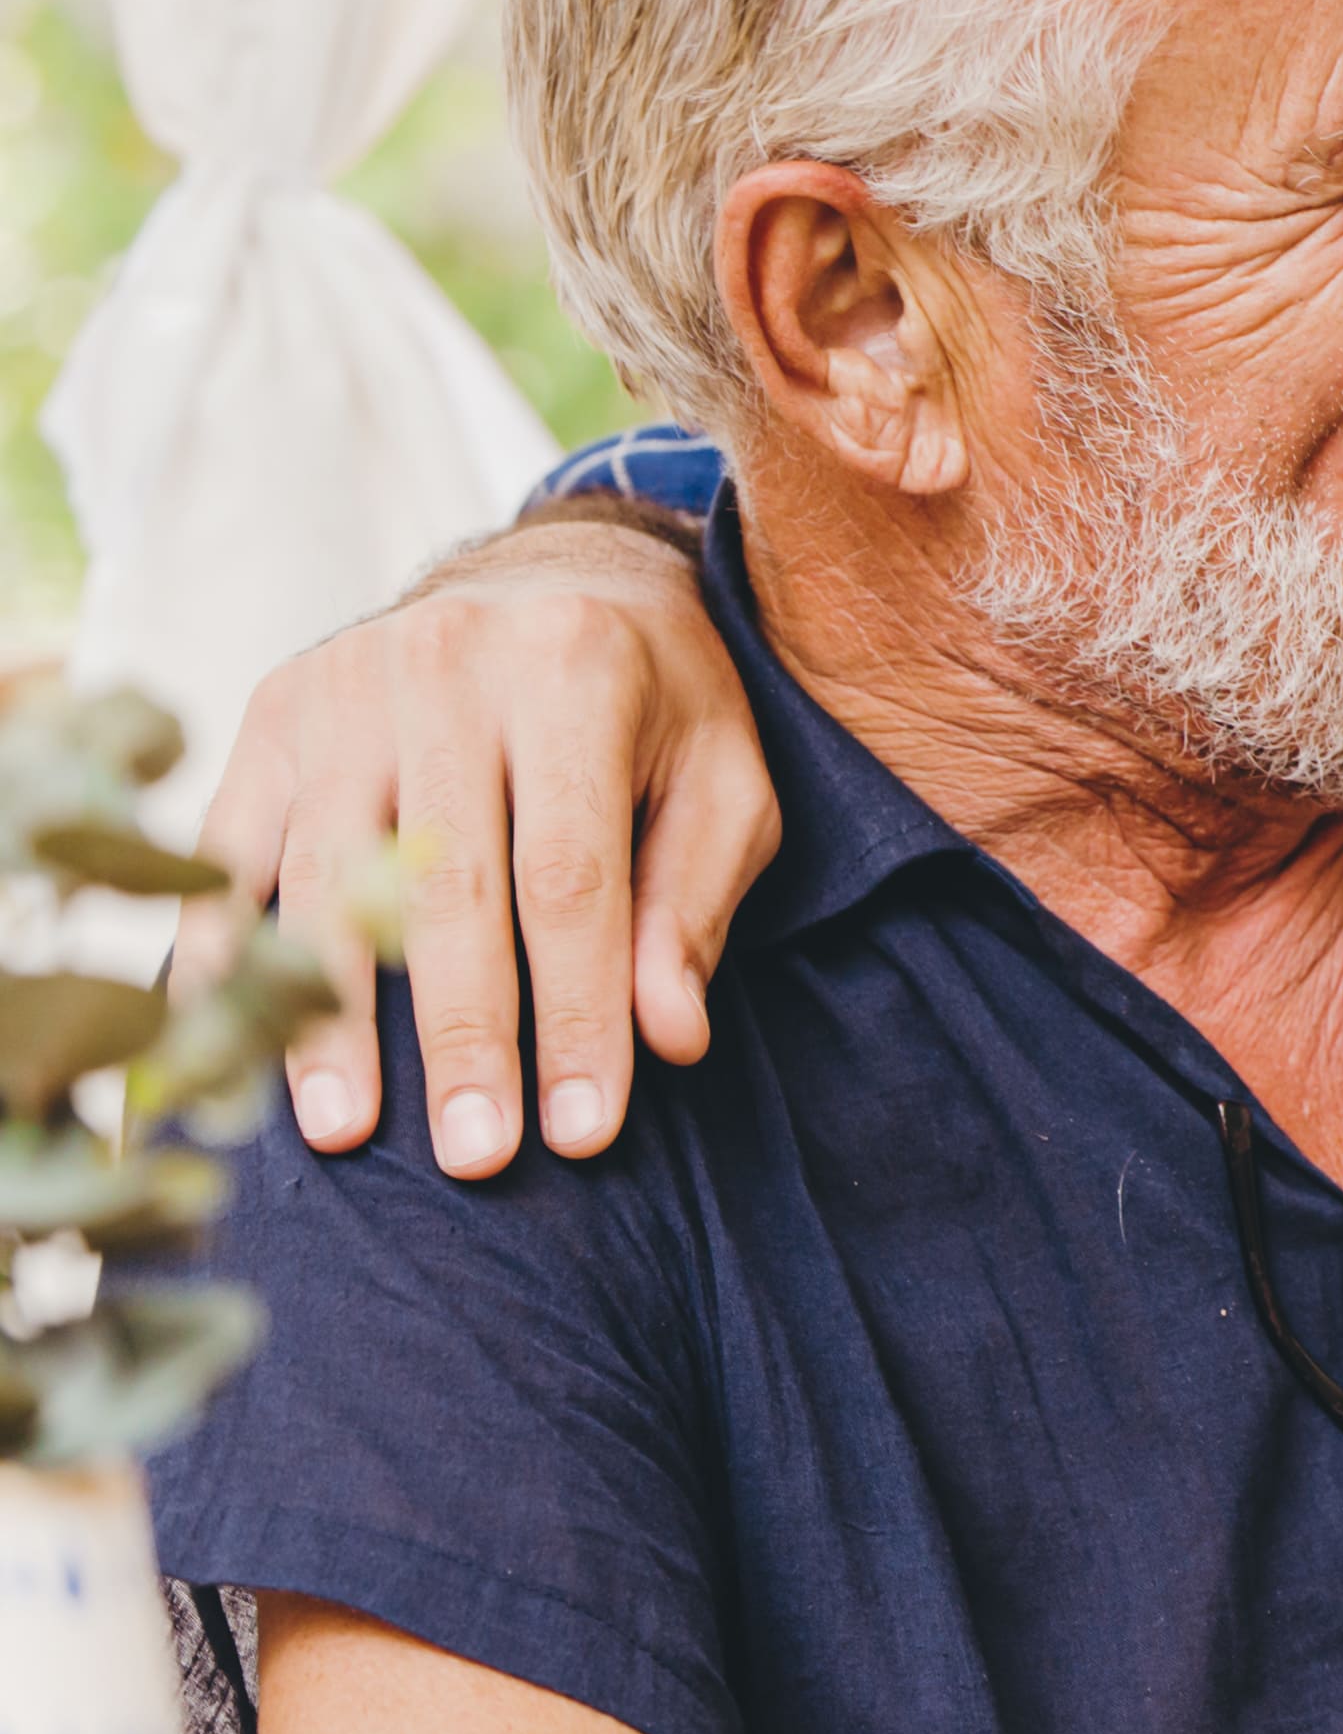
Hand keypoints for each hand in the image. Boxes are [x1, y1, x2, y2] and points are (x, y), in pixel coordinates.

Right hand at [180, 509, 777, 1178]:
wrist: (549, 572)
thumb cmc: (657, 698)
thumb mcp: (723, 775)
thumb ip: (698, 900)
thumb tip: (669, 1037)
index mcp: (576, 670)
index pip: (573, 878)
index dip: (576, 1012)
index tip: (583, 1131)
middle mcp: (448, 667)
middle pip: (446, 887)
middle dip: (464, 1037)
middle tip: (477, 1161)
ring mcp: (342, 689)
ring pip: (326, 880)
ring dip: (332, 1017)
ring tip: (348, 1135)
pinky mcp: (270, 715)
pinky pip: (233, 853)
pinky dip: (228, 955)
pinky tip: (238, 1049)